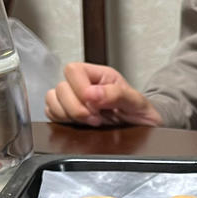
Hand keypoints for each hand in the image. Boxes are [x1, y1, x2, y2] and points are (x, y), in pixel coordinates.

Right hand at [45, 62, 162, 126]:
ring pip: (52, 99)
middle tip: (95, 118)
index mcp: (99, 75)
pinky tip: (80, 124)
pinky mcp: (68, 113)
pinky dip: (62, 119)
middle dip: (76, 108)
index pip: (73, 71)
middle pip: (60, 88)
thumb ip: (116, 94)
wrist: (145, 126)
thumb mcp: (136, 102)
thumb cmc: (140, 112)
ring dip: (68, 114)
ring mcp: (74, 98)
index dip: (80, 90)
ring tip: (89, 121)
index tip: (96, 106)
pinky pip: (51, 112)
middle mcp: (84, 84)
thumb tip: (92, 93)